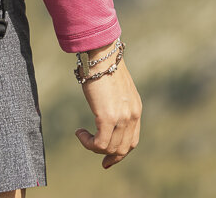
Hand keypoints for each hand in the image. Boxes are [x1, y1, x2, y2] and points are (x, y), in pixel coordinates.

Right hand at [73, 43, 140, 168]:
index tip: (108, 159)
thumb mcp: (115, 90)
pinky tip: (80, 133)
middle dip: (108, 157)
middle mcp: (132, 115)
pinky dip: (88, 143)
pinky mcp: (108, 117)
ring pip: (109, 148)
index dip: (120, 153)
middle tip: (95, 155)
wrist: (101, 55)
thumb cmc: (103, 68)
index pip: (132, 141)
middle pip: (122, 149)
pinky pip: (99, 143)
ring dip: (93, 147)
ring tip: (82, 135)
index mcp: (135, 109)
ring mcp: (122, 117)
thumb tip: (104, 116)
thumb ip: (116, 104)